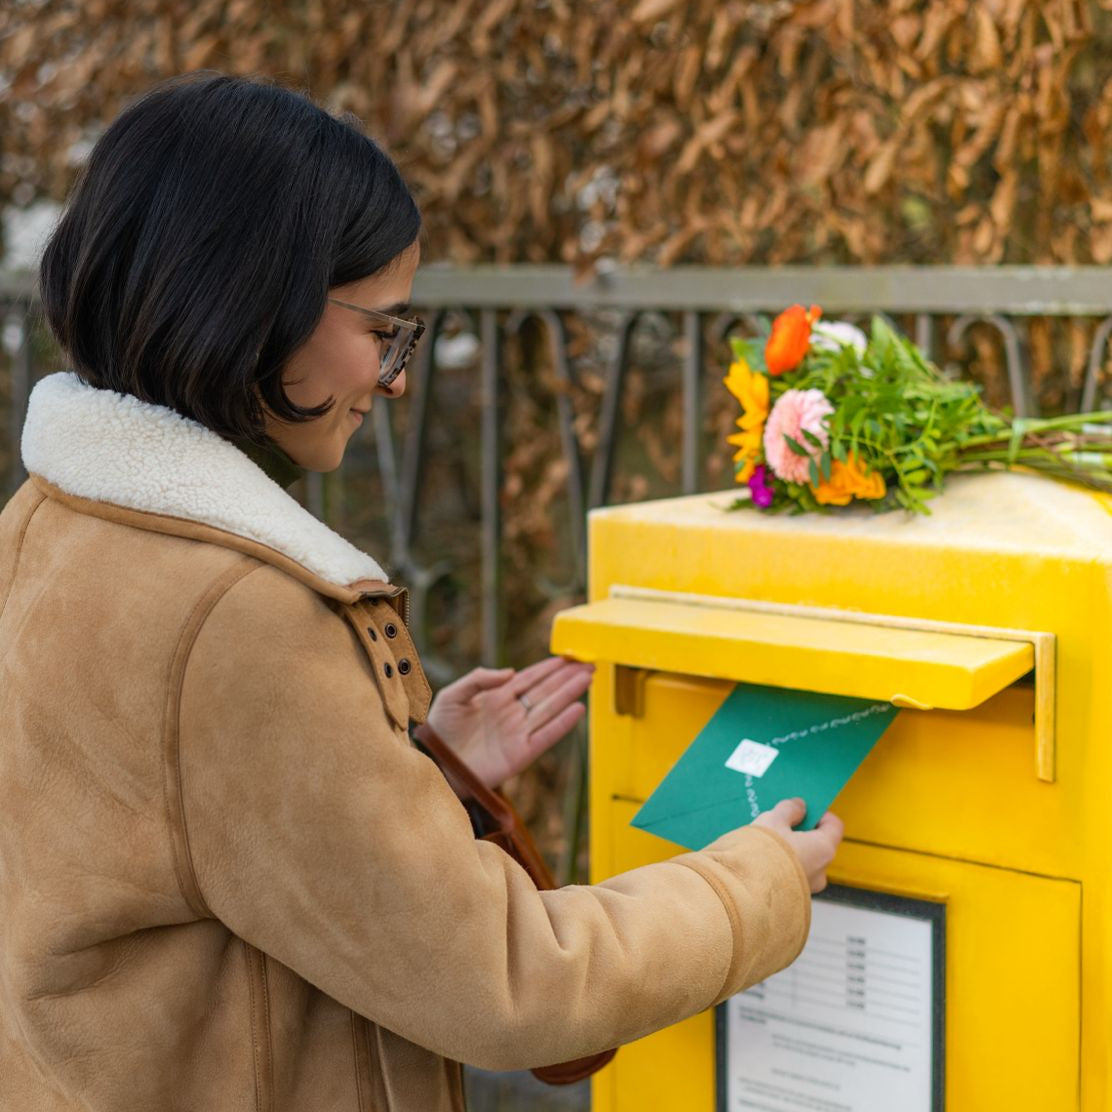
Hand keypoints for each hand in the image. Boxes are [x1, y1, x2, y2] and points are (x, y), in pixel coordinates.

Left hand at [426, 657, 594, 788]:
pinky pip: (546, 736)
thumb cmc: (440, 730)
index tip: (569, 657)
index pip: (530, 678)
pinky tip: (578, 709)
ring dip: (570, 694)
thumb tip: (510, 672)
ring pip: (550, 709)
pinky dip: (563, 723)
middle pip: (546, 691)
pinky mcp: (521, 753)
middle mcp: (512, 713)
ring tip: (588, 678)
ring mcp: (518, 733)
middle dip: (567, 677)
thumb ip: (478, 679)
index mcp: (498, 697)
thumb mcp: (453, 696)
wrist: (435, 764)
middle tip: (589, 664)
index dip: (549, 668)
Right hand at [753, 798, 843, 892]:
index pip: (834, 825)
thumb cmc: (762, 853)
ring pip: (803, 863)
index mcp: (823, 849)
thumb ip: (789, 809)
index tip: (802, 810)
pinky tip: (761, 862)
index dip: (819, 814)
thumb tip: (799, 807)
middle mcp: (821, 872)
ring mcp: (807, 889)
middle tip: (779, 825)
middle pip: (818, 845)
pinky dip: (781, 868)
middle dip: (801, 834)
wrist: (743, 892)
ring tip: (765, 844)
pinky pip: (791, 877)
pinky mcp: (792, 900)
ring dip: (790, 852)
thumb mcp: (773, 820)